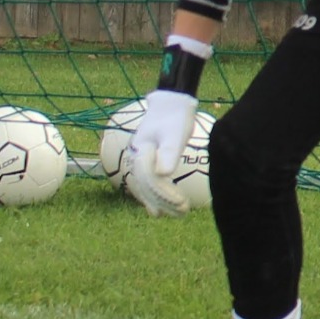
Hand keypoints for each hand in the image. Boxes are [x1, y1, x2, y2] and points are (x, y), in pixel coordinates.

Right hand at [122, 88, 199, 215]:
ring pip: (145, 187)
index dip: (164, 194)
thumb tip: (163, 174)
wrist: (171, 103)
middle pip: (146, 186)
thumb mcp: (175, 135)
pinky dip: (153, 197)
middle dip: (163, 201)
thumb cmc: (175, 118)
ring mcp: (141, 160)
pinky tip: (160, 210)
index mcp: (140, 151)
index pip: (149, 179)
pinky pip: (147, 183)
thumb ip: (168, 153)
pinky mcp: (148, 161)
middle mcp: (137, 157)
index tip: (181, 202)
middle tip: (183, 212)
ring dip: (159, 202)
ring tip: (175, 215)